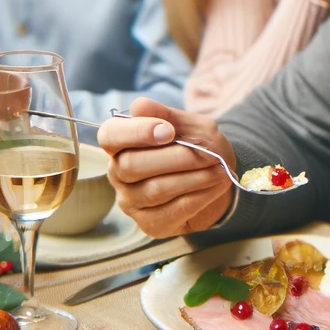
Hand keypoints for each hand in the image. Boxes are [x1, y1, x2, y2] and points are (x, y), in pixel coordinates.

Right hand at [97, 96, 235, 236]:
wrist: (219, 177)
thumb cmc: (198, 147)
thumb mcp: (191, 125)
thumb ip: (168, 116)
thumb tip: (139, 105)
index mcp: (121, 143)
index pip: (110, 136)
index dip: (136, 132)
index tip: (168, 131)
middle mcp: (119, 173)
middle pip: (130, 166)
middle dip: (173, 158)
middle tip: (205, 153)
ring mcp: (132, 201)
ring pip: (154, 190)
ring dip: (192, 178)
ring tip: (218, 169)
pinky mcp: (151, 224)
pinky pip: (173, 210)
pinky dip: (200, 195)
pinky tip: (216, 184)